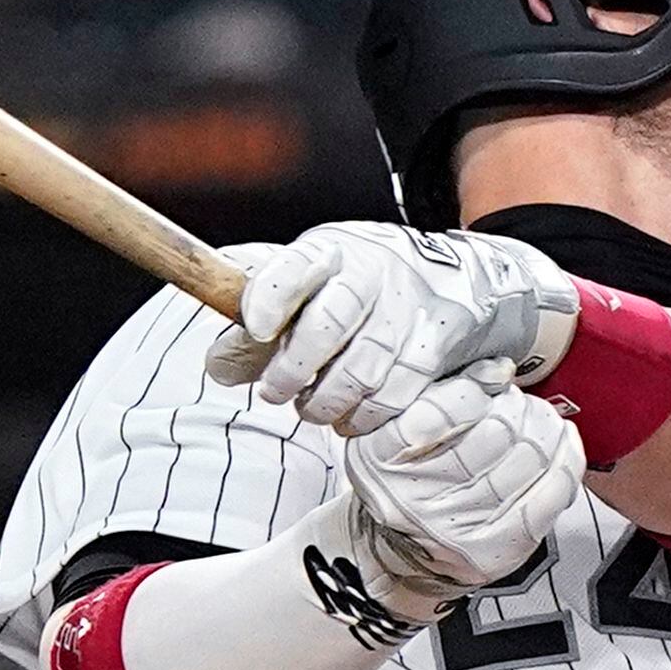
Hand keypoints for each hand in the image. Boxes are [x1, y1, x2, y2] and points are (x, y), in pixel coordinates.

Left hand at [207, 223, 578, 435]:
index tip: (253, 328)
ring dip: (327, 401)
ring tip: (310, 408)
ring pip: (364, 367)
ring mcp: (409, 307)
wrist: (450, 279)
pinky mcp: (436, 343)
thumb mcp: (306, 281)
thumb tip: (220, 365)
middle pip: (331, 321)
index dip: (271, 296)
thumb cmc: (355, 286)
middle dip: (294, 368)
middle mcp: (372, 270)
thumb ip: (256, 319)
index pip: (296, 265)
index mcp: (328, 250)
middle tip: (273, 392)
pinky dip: (366, 417)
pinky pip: (398, 393)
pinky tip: (349, 419)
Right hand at [307, 361, 585, 636]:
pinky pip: (547, 497)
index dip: (476, 390)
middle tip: (518, 404)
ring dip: (545, 430)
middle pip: (494, 433)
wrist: (407, 551)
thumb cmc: (410, 477)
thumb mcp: (402, 426)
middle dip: (518, 408)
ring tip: (542, 422)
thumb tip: (499, 371)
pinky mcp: (493, 550)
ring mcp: (456, 528)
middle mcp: (413, 498)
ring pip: (527, 461)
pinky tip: (564, 443)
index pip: (438, 413)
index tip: (492, 380)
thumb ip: (441, 394)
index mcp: (379, 457)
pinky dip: (566, 463)